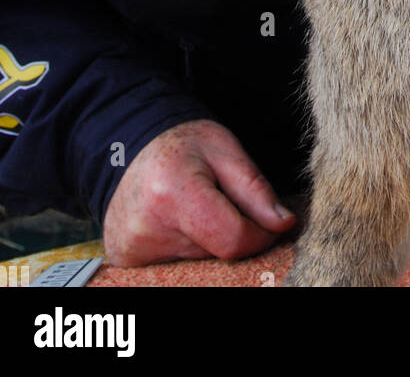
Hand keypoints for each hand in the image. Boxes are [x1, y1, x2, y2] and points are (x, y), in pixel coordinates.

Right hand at [102, 119, 295, 266]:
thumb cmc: (182, 144)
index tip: (271, 221)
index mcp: (174, 193)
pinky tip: (181, 223)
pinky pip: (177, 266)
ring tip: (198, 208)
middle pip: (217, 253)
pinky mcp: (126, 260)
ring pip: (200, 262)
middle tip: (224, 203)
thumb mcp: (225, 150)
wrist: (128, 144)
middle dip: (233, 233)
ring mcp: (133, 249)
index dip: (261, 235)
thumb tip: (283, 223)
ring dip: (210, 241)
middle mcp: (148, 228)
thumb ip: (255, 188)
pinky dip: (189, 248)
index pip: (233, 239)